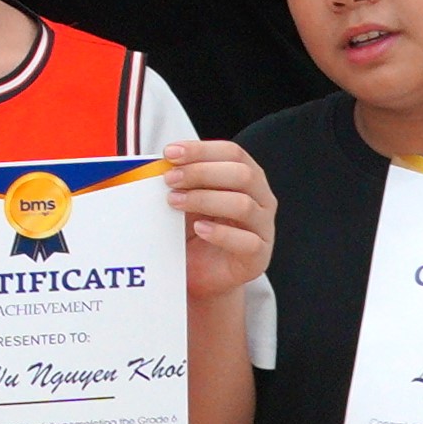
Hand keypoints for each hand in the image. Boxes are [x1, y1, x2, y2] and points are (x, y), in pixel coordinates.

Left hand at [165, 139, 275, 301]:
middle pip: (242, 174)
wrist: (200, 273)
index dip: (202, 150)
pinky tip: (199, 228)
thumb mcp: (186, 198)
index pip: (232, 153)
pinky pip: (247, 242)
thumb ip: (180, 180)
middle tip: (170, 179)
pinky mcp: (258, 256)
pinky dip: (221, 233)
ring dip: (205, 199)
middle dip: (201, 172)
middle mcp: (261, 199)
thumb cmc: (194, 230)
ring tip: (175, 202)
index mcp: (247, 177)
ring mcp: (263, 228)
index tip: (171, 153)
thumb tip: (159, 163)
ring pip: (244, 204)